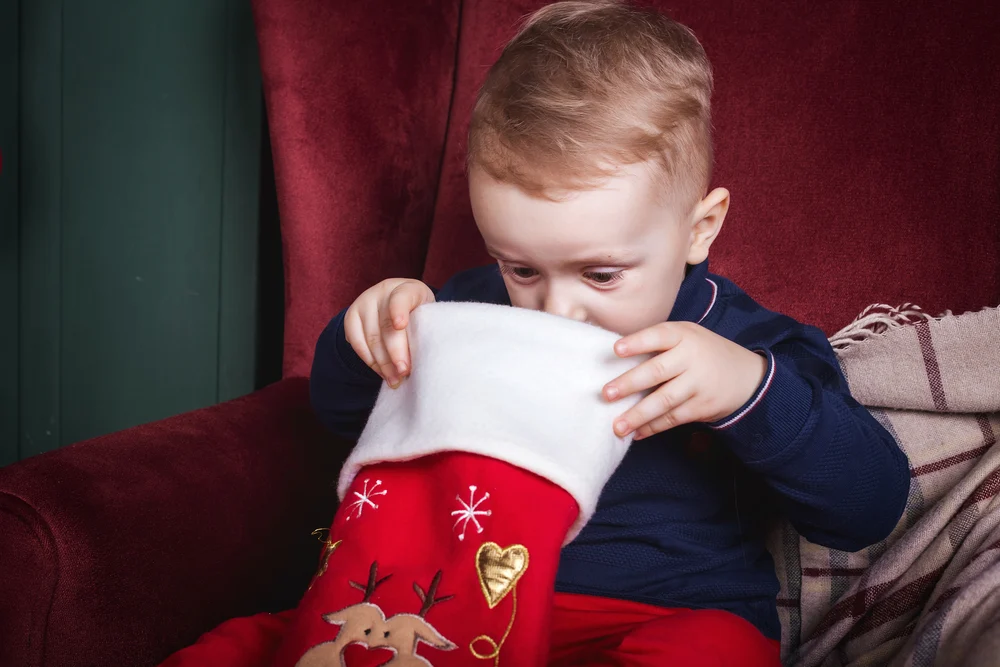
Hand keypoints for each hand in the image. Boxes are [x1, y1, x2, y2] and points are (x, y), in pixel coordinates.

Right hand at [344, 278, 434, 387]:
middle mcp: (383, 292)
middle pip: (386, 326)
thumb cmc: (418, 313)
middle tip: (404, 372)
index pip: (401, 298)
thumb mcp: (428, 315)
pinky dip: (371, 362)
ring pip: (371, 338)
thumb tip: (420, 364)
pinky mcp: (351, 317)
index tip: (400, 325)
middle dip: (395, 353)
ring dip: (383, 364)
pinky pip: (357, 344)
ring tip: (395, 380)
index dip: (399, 311)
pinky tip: (382, 372)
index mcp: (407, 288)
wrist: (396, 302)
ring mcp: (364, 303)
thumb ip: (424, 331)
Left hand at [603, 321, 766, 438]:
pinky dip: (653, 427)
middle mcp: (691, 358)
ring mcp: (699, 383)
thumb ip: (658, 343)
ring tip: (617, 426)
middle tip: (606, 394)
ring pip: (664, 400)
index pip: (659, 335)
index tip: (616, 349)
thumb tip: (614, 359)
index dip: (638, 342)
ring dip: (638, 414)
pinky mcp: (703, 406)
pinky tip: (636, 432)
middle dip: (630, 383)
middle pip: (658, 371)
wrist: (746, 376)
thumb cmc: (701, 352)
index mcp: (683, 335)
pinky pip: (674, 418)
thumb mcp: (687, 337)